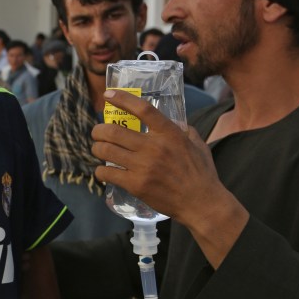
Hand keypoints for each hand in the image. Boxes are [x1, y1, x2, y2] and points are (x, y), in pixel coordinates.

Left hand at [92, 90, 222, 226]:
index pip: (142, 109)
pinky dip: (100, 171)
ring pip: (106, 151)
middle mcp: (154, 147)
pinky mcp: (136, 184)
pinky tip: (103, 171)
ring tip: (98, 149)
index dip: (122, 99)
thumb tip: (172, 121)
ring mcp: (143, 166)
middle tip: (97, 133)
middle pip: (114, 131)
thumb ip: (183, 130)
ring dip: (97, 148)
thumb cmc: (201, 173)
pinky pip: (107, 173)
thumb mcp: (197, 144)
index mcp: (169, 133)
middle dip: (98, 130)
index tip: (108, 94)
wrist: (201, 203)